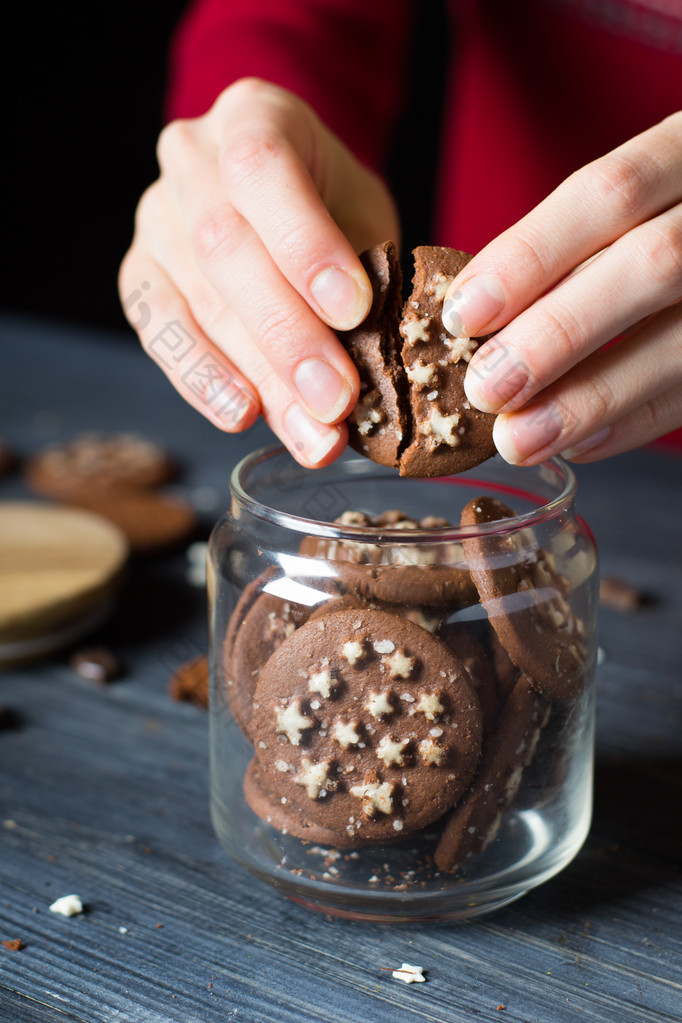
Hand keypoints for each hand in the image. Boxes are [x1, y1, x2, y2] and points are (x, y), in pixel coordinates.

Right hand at [119, 78, 398, 466]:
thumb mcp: (364, 216)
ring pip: (197, 302)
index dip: (306, 244)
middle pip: (226, 250)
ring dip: (259, 378)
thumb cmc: (334, 205)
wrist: (286, 195)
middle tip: (337, 399)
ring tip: (312, 433)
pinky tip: (244, 416)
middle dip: (289, 336)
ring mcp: (154, 219)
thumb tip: (379, 363)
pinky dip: (204, 380)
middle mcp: (189, 160)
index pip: (264, 169)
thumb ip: (366, 269)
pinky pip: (160, 332)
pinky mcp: (139, 275)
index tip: (354, 309)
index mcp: (253, 115)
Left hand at [442, 112, 681, 463]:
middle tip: (485, 388)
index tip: (462, 313)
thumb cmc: (657, 222)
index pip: (610, 192)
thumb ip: (568, 245)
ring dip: (590, 398)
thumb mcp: (628, 204)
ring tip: (519, 438)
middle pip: (653, 264)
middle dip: (557, 333)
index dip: (530, 255)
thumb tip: (473, 321)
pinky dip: (634, 422)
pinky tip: (578, 443)